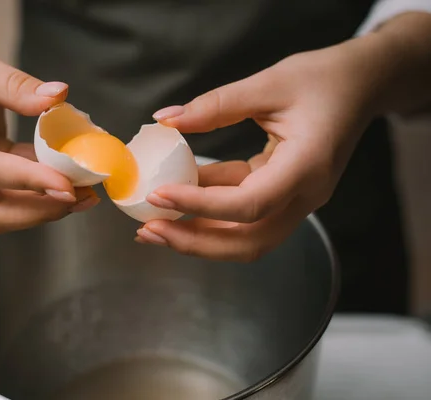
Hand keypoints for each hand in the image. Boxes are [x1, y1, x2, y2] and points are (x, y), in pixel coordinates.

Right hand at [0, 1, 98, 233]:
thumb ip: (14, 84)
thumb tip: (59, 98)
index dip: (26, 180)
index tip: (68, 185)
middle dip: (37, 211)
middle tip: (81, 196)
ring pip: (1, 210)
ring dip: (43, 207)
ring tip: (86, 193)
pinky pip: (10, 192)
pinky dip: (40, 190)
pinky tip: (70, 179)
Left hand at [136, 38, 384, 260]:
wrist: (361, 87)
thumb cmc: (323, 79)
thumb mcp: (269, 83)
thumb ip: (216, 105)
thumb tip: (165, 120)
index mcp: (306, 167)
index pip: (249, 205)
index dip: (201, 205)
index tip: (159, 195)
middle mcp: (305, 195)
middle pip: (248, 241)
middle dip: (195, 241)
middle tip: (149, 231)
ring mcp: (296, 200)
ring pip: (246, 237)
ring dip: (199, 235)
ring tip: (154, 225)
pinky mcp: (285, 195)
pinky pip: (245, 215)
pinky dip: (210, 212)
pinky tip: (177, 196)